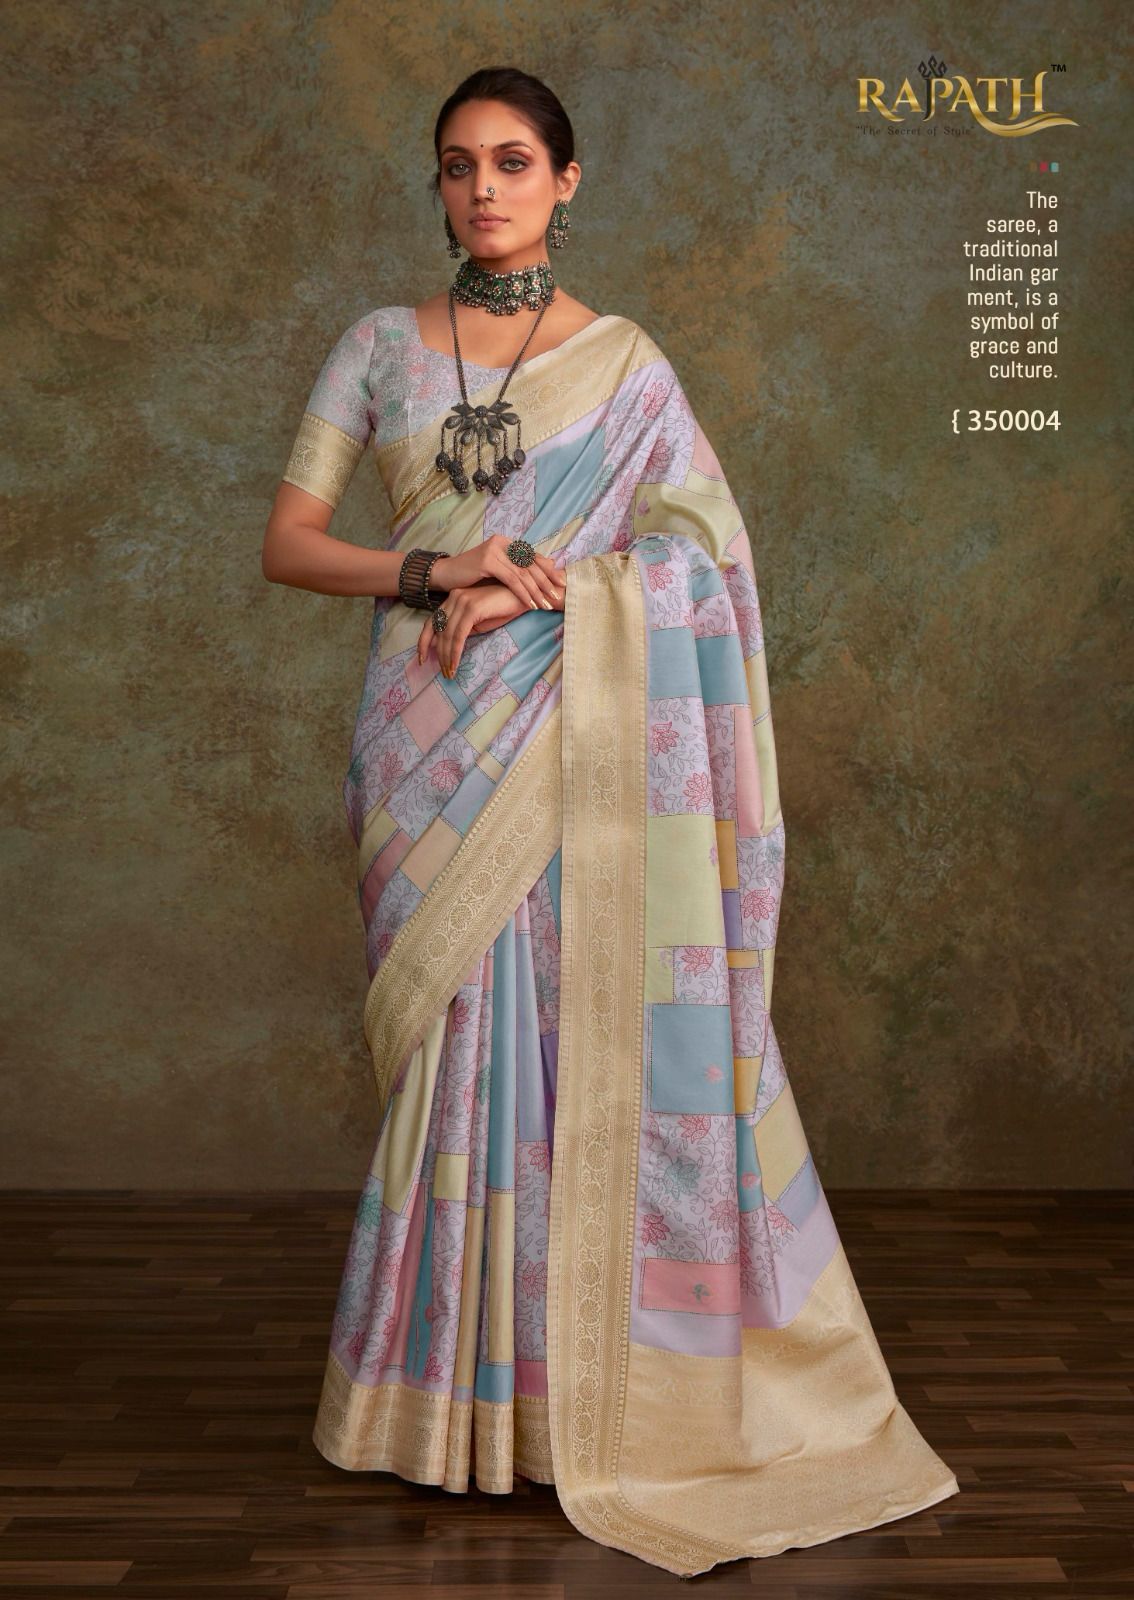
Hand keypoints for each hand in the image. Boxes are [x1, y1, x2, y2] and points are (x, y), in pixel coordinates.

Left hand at [418, 573, 567, 677]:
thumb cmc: (506, 608)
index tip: (423, 659)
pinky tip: (455, 664)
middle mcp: (454, 597)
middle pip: (437, 630)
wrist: (527, 597)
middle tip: (443, 672)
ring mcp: (462, 601)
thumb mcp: (480, 620)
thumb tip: (449, 646)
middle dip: (438, 654)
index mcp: (454, 599)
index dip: (424, 642)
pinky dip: (455, 652)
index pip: (433, 621)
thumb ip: (464, 628)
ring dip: (447, 657)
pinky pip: (458, 635)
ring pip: (447, 635)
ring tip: (450, 673)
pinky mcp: (472, 608)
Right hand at [430, 535, 564, 612]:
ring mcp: (495, 550)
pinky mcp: (488, 561)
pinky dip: (523, 593)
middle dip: (546, 582)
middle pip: (530, 564)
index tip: (561, 583)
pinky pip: (511, 579)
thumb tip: (546, 567)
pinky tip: (530, 603)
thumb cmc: (472, 576)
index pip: (532, 556)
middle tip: (558, 595)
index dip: (548, 570)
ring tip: (546, 604)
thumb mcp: (497, 571)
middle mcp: (502, 542)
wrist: (445, 575)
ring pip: (522, 574)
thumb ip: (516, 569)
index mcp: (507, 543)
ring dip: (537, 591)